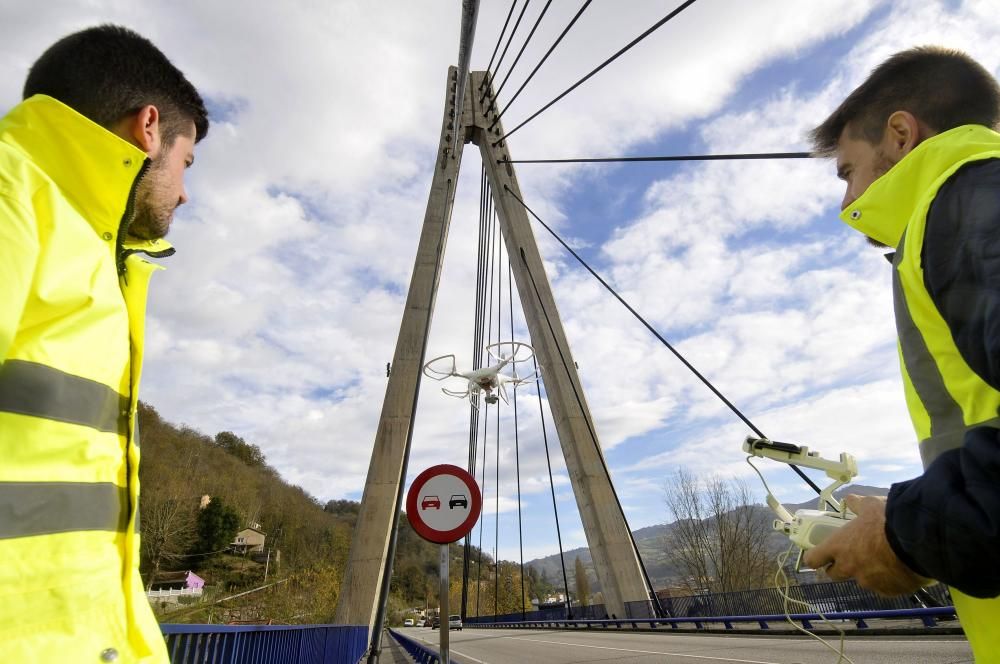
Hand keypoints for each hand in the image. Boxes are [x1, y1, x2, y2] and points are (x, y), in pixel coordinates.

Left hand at [802, 494, 930, 595]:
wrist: (916, 543)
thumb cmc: (887, 522)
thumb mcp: (870, 506)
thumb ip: (857, 505)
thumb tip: (850, 499)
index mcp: (838, 547)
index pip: (813, 560)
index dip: (815, 558)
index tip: (820, 555)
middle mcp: (848, 567)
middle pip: (834, 574)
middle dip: (838, 568)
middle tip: (850, 557)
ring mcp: (867, 581)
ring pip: (860, 580)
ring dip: (865, 573)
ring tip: (881, 560)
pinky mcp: (886, 591)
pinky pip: (882, 587)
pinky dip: (886, 580)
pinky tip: (896, 569)